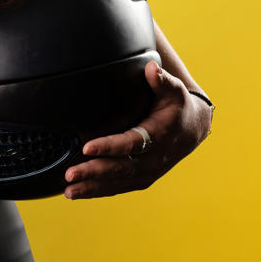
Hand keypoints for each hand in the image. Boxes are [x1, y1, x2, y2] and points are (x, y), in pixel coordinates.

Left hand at [64, 61, 212, 198]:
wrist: (193, 127)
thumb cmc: (177, 104)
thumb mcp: (174, 90)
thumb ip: (162, 80)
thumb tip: (151, 69)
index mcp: (160, 136)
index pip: (132, 143)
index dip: (110, 146)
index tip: (86, 147)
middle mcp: (155, 159)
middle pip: (121, 168)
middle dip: (94, 172)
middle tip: (69, 174)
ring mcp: (149, 171)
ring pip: (119, 183)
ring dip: (93, 188)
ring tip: (68, 191)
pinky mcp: (143, 177)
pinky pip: (120, 187)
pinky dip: (100, 191)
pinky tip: (79, 192)